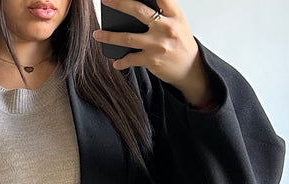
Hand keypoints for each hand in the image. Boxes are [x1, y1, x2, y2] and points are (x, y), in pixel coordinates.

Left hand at [92, 0, 211, 105]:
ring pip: (128, 37)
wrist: (191, 70)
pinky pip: (131, 59)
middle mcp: (166, 28)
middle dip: (119, 4)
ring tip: (97, 35)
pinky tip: (116, 62)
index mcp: (174, 15)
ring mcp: (158, 45)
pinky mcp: (152, 60)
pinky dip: (122, 61)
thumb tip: (136, 7)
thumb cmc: (181, 44)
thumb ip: (162, 13)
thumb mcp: (178, 23)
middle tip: (105, 0)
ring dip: (109, 36)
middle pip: (138, 11)